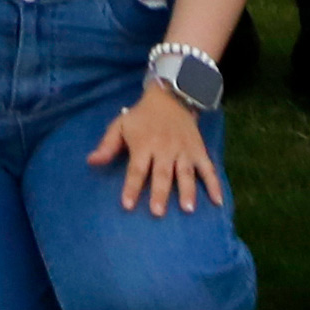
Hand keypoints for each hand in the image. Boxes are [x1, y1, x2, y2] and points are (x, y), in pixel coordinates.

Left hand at [88, 85, 225, 215]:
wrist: (170, 96)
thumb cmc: (141, 117)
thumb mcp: (120, 125)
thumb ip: (107, 145)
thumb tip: (91, 161)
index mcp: (144, 144)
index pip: (137, 169)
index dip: (132, 187)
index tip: (127, 205)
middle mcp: (165, 149)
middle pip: (162, 173)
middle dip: (160, 193)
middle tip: (158, 213)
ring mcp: (184, 150)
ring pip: (186, 173)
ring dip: (187, 191)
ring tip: (188, 209)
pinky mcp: (199, 150)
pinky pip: (208, 168)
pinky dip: (214, 184)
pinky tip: (218, 202)